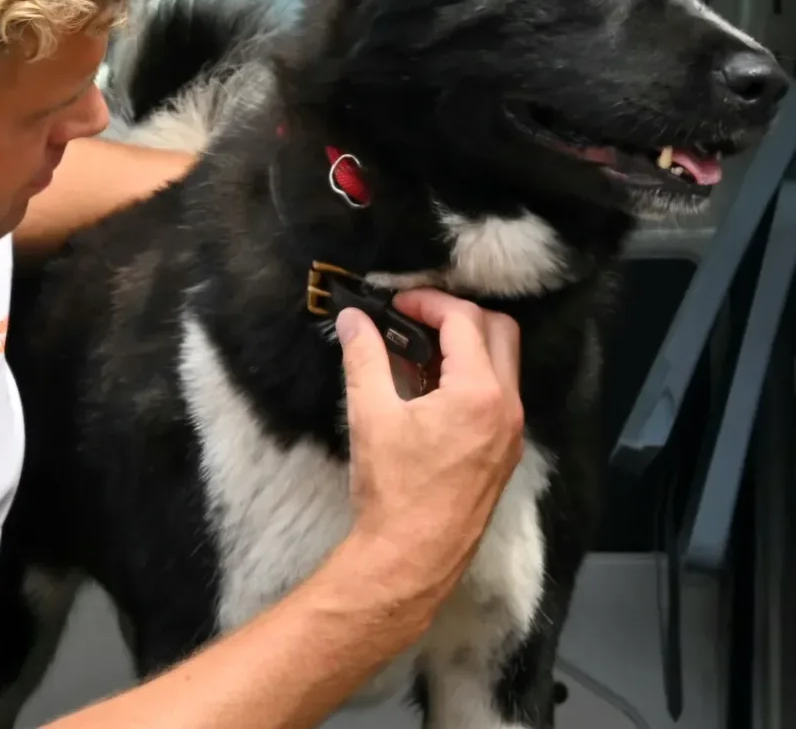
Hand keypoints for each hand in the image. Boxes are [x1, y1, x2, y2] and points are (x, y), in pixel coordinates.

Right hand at [334, 289, 522, 620]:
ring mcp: (511, 434)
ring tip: (418, 353)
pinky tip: (431, 392)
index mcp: (480, 392)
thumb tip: (352, 318)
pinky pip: (498, 396)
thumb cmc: (392, 487)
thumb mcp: (371, 414)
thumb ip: (363, 356)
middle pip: (498, 332)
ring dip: (466, 346)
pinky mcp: (503, 455)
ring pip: (502, 365)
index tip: (394, 304)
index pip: (464, 320)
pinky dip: (471, 377)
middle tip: (414, 319)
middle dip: (457, 315)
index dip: (428, 302)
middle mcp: (508, 408)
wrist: (410, 560)